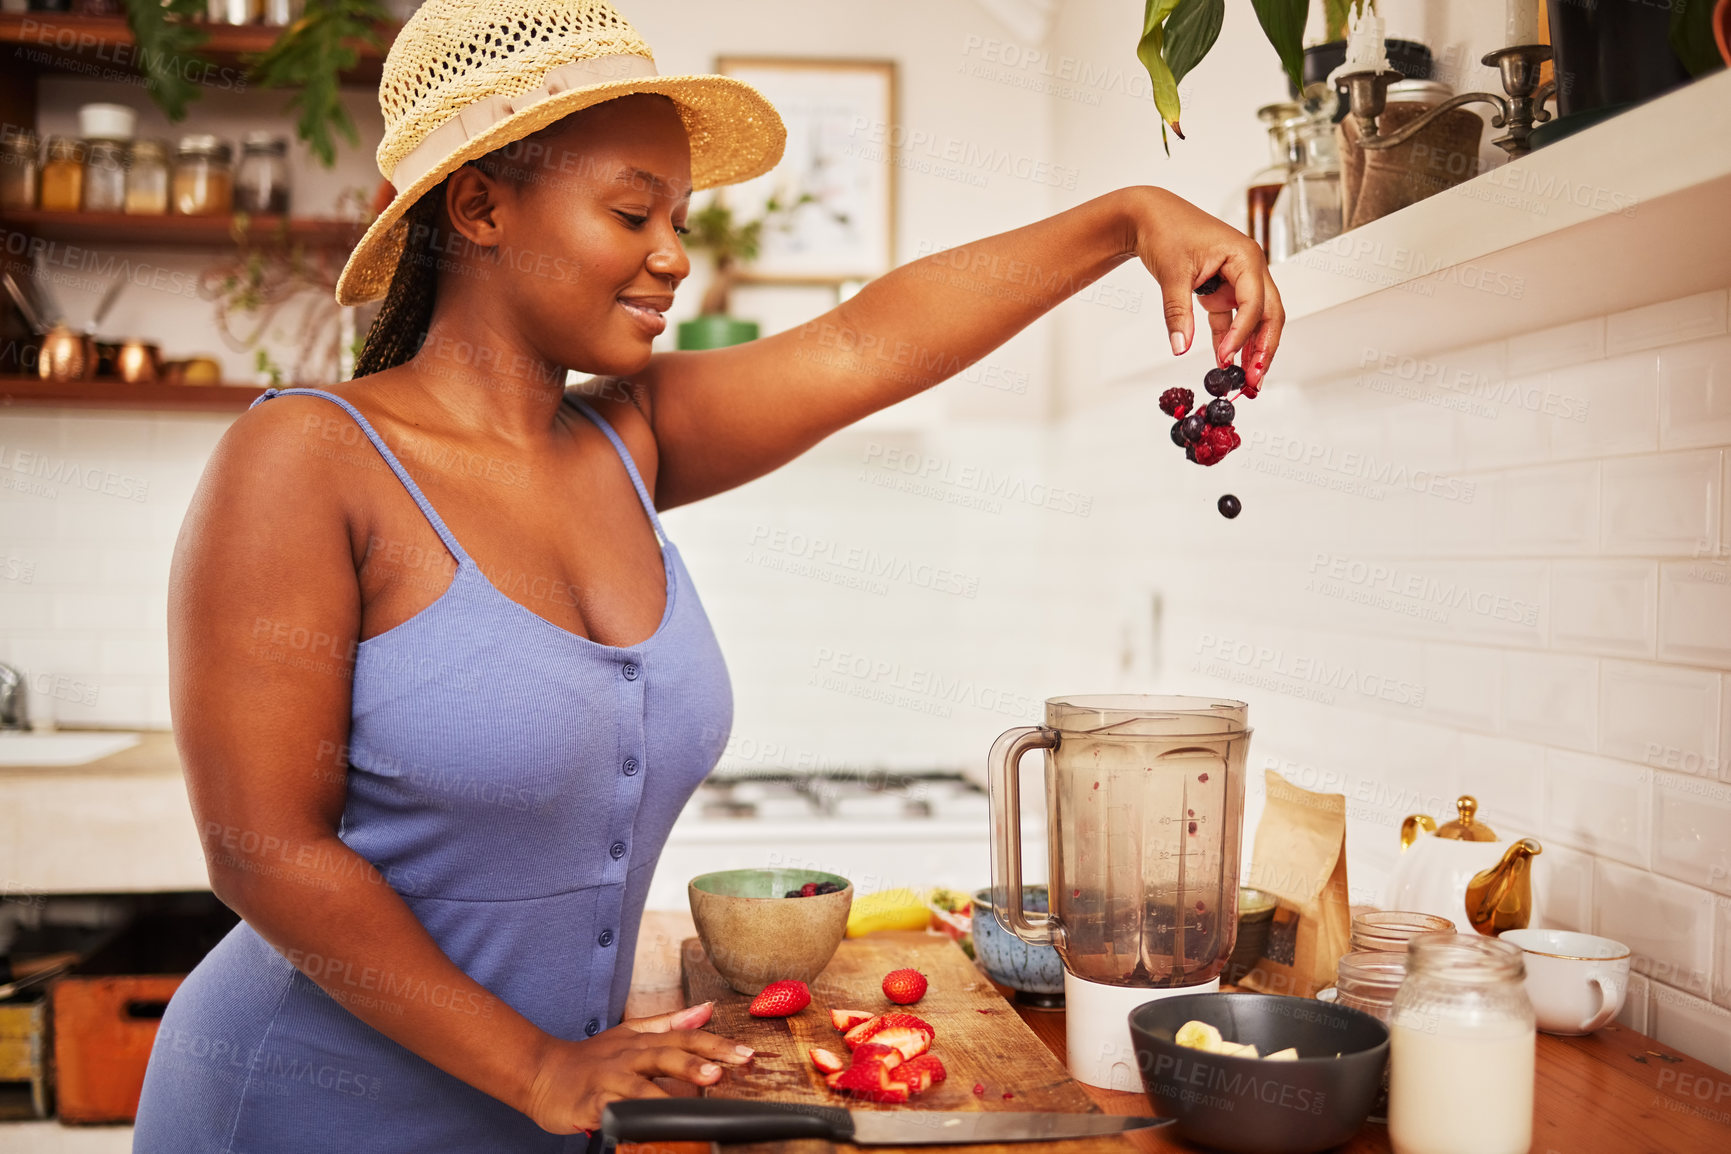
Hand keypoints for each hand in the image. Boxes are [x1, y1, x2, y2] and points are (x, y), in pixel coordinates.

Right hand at [522, 1001, 754, 1133]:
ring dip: (668, 1090)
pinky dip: (627, 1116)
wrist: (542, 1071)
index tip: (747, 1053)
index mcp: (643, 1041)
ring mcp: (610, 1079)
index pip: (686, 1037)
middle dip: (698, 1062)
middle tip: (727, 1069)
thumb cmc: (594, 1057)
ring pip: (640, 1084)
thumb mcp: (632, 1032)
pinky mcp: (591, 1103)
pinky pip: (611, 1110)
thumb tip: (707, 1008)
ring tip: (693, 1093)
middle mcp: (629, 1056)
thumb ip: (671, 1022)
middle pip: (667, 1054)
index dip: (717, 1044)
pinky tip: (642, 1123)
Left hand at [1122, 186, 1284, 389]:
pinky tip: (1226, 361)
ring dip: (1250, 347)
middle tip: (1254, 380)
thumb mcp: (1172, 274)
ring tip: (1245, 378)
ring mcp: (1237, 279)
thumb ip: (1178, 312)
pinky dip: (1230, 338)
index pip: (1254, 303)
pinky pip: (1232, 318)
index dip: (1242, 333)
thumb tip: (1180, 345)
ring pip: (1254, 319)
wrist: (1148, 216)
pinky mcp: (1222, 288)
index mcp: (1245, 257)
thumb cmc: (1165, 229)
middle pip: (1268, 314)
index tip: (1226, 357)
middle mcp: (1248, 268)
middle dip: (1263, 348)